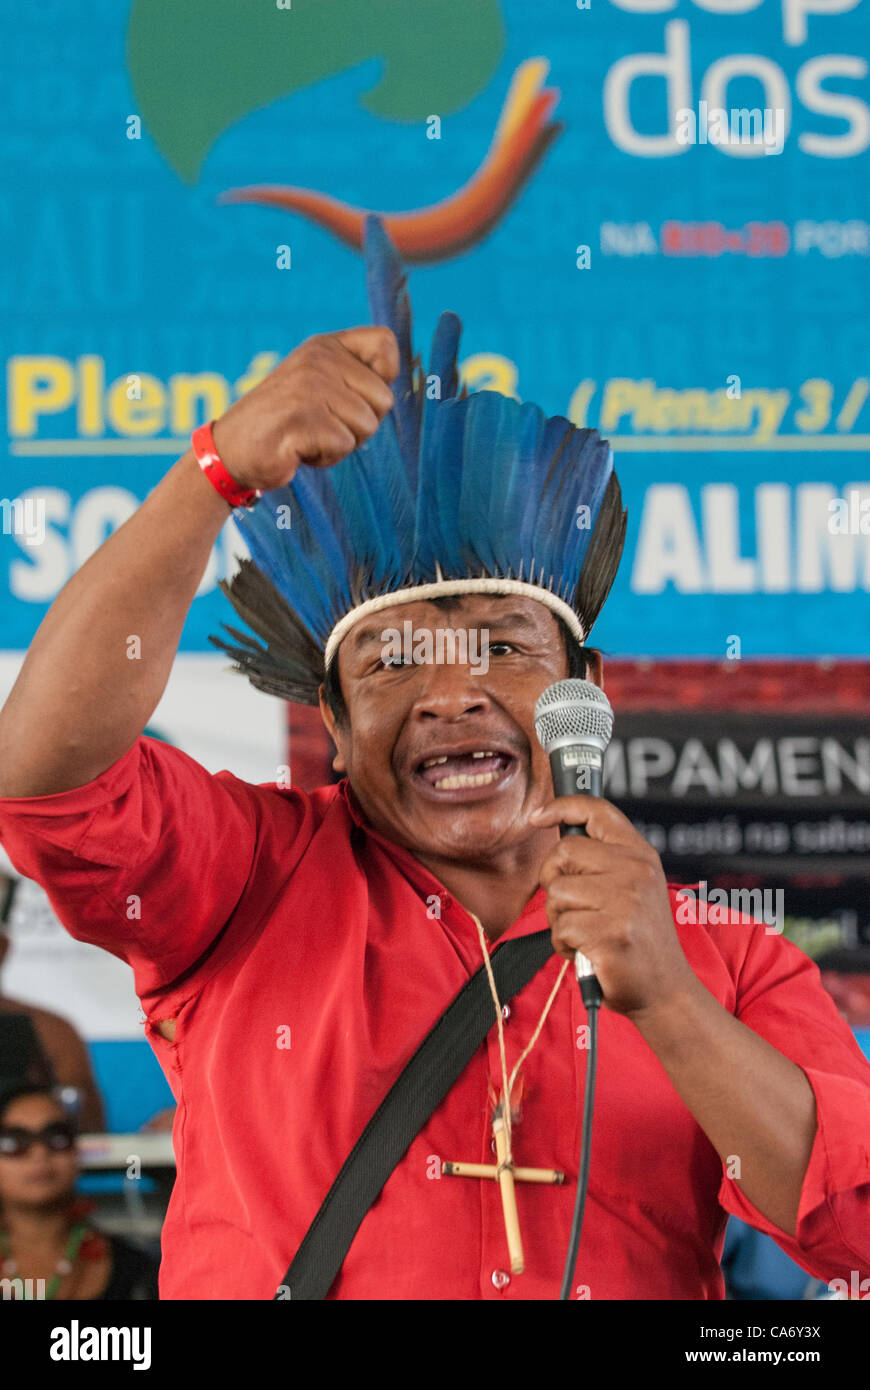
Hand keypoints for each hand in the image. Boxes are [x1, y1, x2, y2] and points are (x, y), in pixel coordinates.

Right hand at [210, 326, 397, 491]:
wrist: (231, 452)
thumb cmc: (286, 424)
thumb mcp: (321, 386)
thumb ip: (357, 377)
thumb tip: (409, 381)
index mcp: (325, 346)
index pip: (386, 344)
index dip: (383, 377)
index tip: (352, 395)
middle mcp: (318, 359)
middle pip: (383, 401)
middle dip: (360, 425)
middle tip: (322, 425)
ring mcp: (308, 387)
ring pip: (366, 427)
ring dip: (341, 444)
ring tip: (308, 436)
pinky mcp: (300, 418)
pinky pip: (343, 446)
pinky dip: (325, 457)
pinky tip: (298, 449)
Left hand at [532, 796, 699, 1019]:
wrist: (665, 990)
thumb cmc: (637, 939)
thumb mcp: (633, 887)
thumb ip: (605, 859)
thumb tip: (557, 832)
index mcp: (641, 856)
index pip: (597, 811)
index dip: (562, 806)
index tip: (538, 816)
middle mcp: (636, 872)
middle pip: (563, 853)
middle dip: (554, 881)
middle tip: (574, 906)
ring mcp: (625, 903)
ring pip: (556, 893)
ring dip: (560, 918)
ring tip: (587, 933)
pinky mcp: (611, 935)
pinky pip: (560, 927)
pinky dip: (564, 944)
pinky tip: (588, 952)